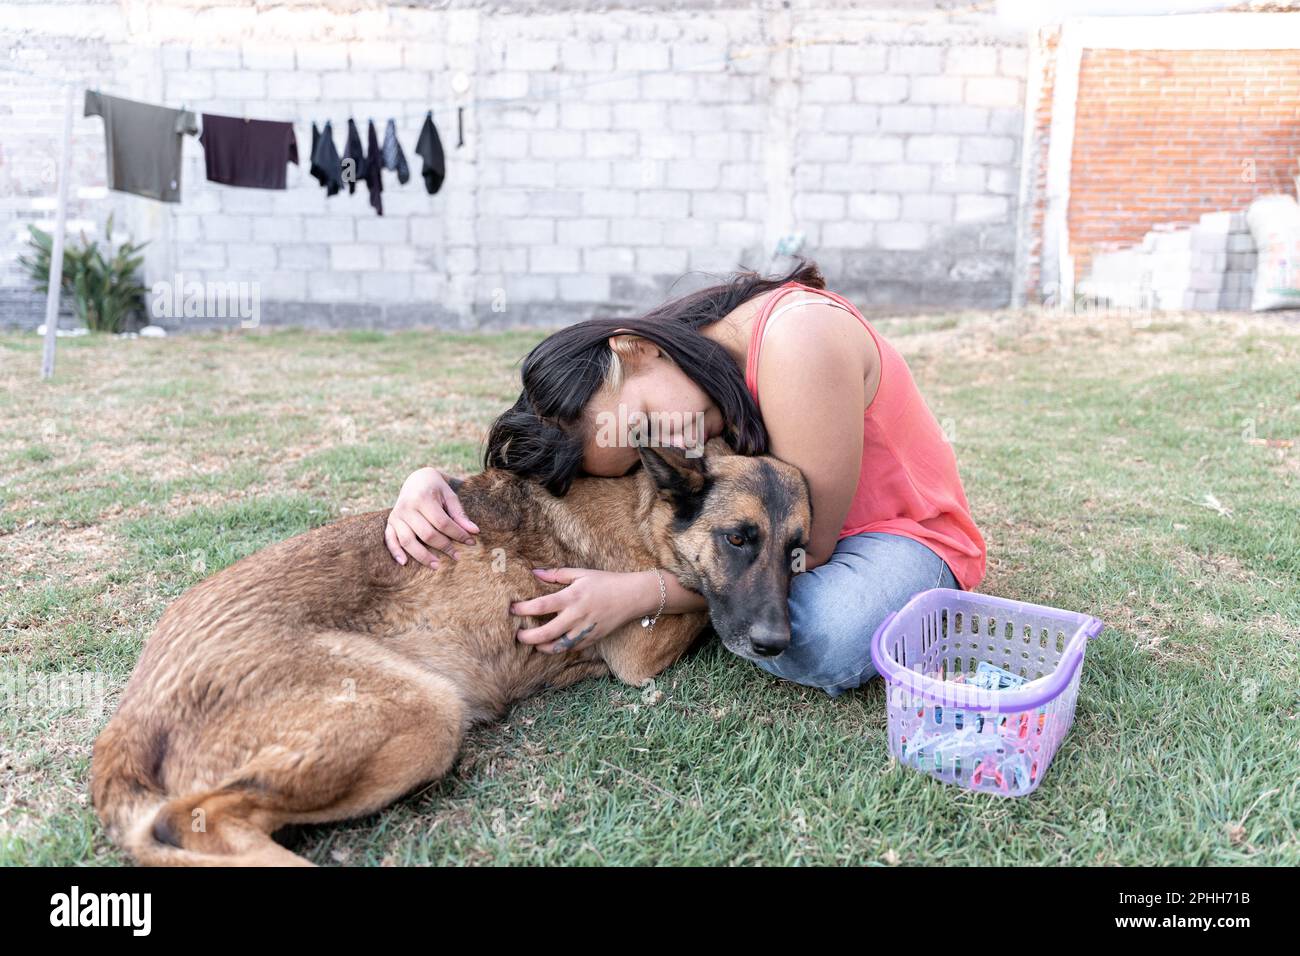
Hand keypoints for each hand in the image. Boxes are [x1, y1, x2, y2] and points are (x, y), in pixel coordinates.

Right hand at [384, 467, 479, 567]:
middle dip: (444, 547)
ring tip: (437, 566)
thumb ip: (459, 514)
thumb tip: (474, 532)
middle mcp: (407, 507)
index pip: (442, 522)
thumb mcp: (450, 496)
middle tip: (457, 556)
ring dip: (422, 556)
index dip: (457, 534)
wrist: (416, 479)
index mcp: (423, 498)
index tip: (470, 542)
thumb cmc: (436, 488)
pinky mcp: (390, 522)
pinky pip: (390, 539)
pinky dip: (395, 551)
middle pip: (426, 534)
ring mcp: (396, 516)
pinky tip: (404, 563)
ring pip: (408, 540)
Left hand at [512, 568, 658, 653]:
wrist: (632, 597)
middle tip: (518, 635)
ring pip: (558, 647)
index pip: (541, 606)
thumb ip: (556, 575)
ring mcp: (584, 630)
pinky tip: (552, 644)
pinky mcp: (592, 639)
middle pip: (545, 633)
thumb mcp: (581, 573)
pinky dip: (559, 648)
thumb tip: (535, 573)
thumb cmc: (605, 582)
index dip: (523, 609)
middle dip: (528, 637)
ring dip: (542, 647)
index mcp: (572, 597)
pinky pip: (571, 648)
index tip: (512, 609)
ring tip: (534, 644)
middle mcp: (576, 616)